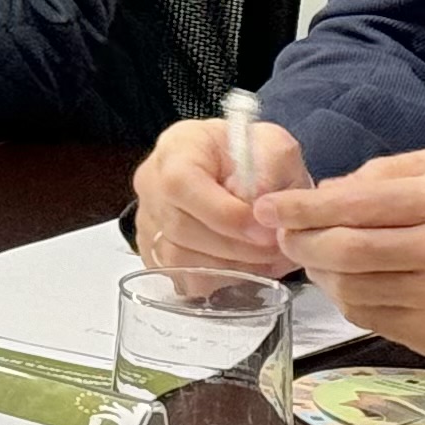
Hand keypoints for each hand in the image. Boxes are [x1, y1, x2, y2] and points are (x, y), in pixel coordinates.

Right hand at [133, 114, 312, 279]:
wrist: (242, 171)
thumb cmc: (253, 155)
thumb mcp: (275, 146)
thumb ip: (271, 167)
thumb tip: (258, 206)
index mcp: (176, 148)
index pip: (181, 183)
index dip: (222, 213)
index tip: (263, 229)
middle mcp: (151, 183)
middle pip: (179, 227)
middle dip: (235, 246)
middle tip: (274, 248)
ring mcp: (149, 220)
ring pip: (178, 258)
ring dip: (229, 266)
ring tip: (264, 258)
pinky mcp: (155, 251)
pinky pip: (180, 276)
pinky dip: (217, 279)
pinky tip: (244, 265)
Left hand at [261, 146, 424, 360]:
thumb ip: (387, 170)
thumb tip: (327, 190)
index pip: (359, 204)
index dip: (304, 207)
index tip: (269, 206)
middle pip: (347, 250)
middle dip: (301, 241)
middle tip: (282, 233)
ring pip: (351, 288)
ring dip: (319, 272)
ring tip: (314, 255)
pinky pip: (368, 318)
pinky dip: (345, 298)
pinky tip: (345, 281)